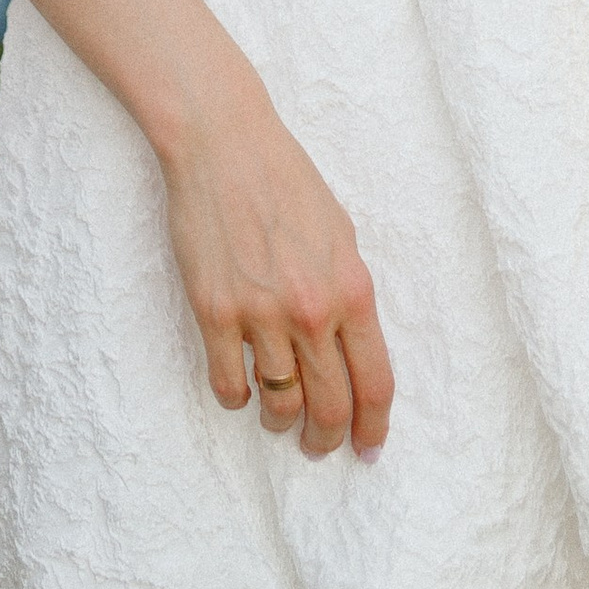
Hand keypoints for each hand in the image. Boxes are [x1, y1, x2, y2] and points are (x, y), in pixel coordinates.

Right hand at [159, 73, 392, 462]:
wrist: (221, 140)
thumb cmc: (284, 179)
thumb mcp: (340, 234)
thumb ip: (349, 294)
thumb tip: (352, 351)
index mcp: (351, 291)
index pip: (375, 385)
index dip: (373, 427)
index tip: (367, 448)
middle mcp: (311, 310)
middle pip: (330, 406)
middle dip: (326, 438)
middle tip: (316, 445)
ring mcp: (260, 313)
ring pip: (279, 404)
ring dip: (280, 422)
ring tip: (277, 417)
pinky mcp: (214, 310)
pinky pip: (228, 383)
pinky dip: (236, 397)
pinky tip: (239, 387)